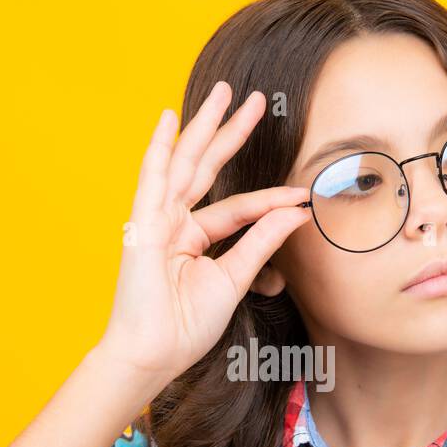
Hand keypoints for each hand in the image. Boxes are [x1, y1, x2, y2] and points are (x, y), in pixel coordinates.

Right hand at [94, 80, 311, 386]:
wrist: (155, 353)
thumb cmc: (185, 327)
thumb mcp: (234, 279)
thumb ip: (261, 242)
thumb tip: (295, 212)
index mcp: (194, 239)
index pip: (239, 208)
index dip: (271, 199)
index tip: (303, 193)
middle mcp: (174, 223)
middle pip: (208, 168)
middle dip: (231, 132)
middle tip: (255, 99)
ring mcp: (157, 220)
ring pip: (186, 163)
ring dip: (205, 126)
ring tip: (225, 93)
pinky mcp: (142, 224)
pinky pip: (153, 178)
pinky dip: (161, 147)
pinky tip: (170, 118)